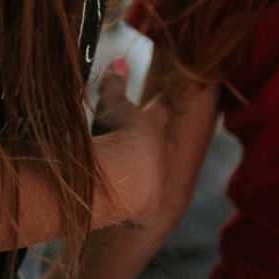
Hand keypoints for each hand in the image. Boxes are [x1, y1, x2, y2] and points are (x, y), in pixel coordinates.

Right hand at [93, 57, 170, 224]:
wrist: (131, 177)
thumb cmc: (121, 136)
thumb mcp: (113, 107)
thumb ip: (115, 84)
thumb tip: (121, 59)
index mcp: (152, 128)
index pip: (159, 111)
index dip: (160, 104)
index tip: (164, 99)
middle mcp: (160, 154)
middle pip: (165, 144)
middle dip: (160, 141)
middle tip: (159, 139)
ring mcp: (156, 181)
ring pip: (158, 176)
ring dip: (151, 176)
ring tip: (145, 177)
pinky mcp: (148, 207)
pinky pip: (143, 209)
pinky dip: (138, 211)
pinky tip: (137, 219)